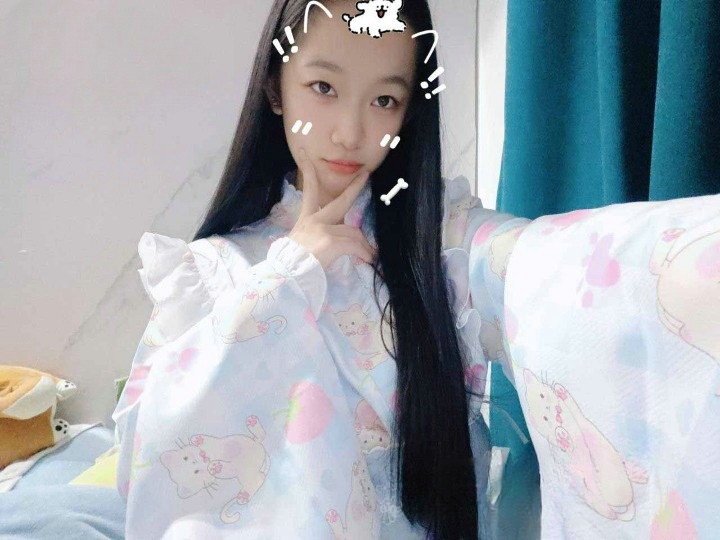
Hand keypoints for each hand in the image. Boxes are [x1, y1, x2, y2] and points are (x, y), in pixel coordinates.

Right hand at [288, 148, 376, 269]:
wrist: (286, 275)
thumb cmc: (291, 265)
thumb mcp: (301, 245)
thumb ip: (317, 238)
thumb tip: (339, 243)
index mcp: (305, 220)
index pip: (309, 192)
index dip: (309, 174)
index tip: (307, 158)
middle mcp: (314, 220)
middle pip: (340, 202)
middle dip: (355, 187)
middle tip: (366, 175)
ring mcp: (322, 229)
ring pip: (353, 232)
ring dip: (363, 246)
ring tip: (369, 256)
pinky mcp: (330, 240)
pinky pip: (355, 245)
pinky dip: (364, 253)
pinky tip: (367, 260)